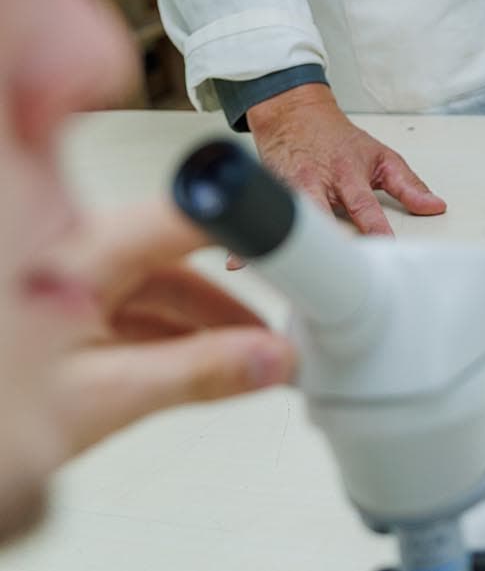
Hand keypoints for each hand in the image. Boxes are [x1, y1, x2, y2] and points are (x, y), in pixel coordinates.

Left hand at [49, 200, 295, 457]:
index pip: (190, 217)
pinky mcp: (52, 310)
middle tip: (292, 305)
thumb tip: (269, 360)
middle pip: (177, 250)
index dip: (253, 221)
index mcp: (83, 251)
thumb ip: (195, 375)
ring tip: (256, 346)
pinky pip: (129, 304)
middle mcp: (72, 252)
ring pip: (153, 280)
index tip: (303, 241)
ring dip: (205, 312)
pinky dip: (170, 329)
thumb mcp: (101, 398)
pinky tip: (201, 358)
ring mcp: (60, 278)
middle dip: (235, 283)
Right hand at [245, 84, 443, 254]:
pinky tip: (239, 262)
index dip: (373, 226)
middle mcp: (318, 183)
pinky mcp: (268, 194)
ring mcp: (290, 189)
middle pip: (321, 215)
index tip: (381, 245)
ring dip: (285, 245)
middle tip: (331, 269)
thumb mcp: (381, 157)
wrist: (295, 114)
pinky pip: (261, 220)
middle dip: (326, 241)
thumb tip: (435, 207)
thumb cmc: (337, 140)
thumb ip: (409, 185)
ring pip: (288, 218)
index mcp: (349, 174)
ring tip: (284, 270)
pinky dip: (249, 244)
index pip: (364, 205)